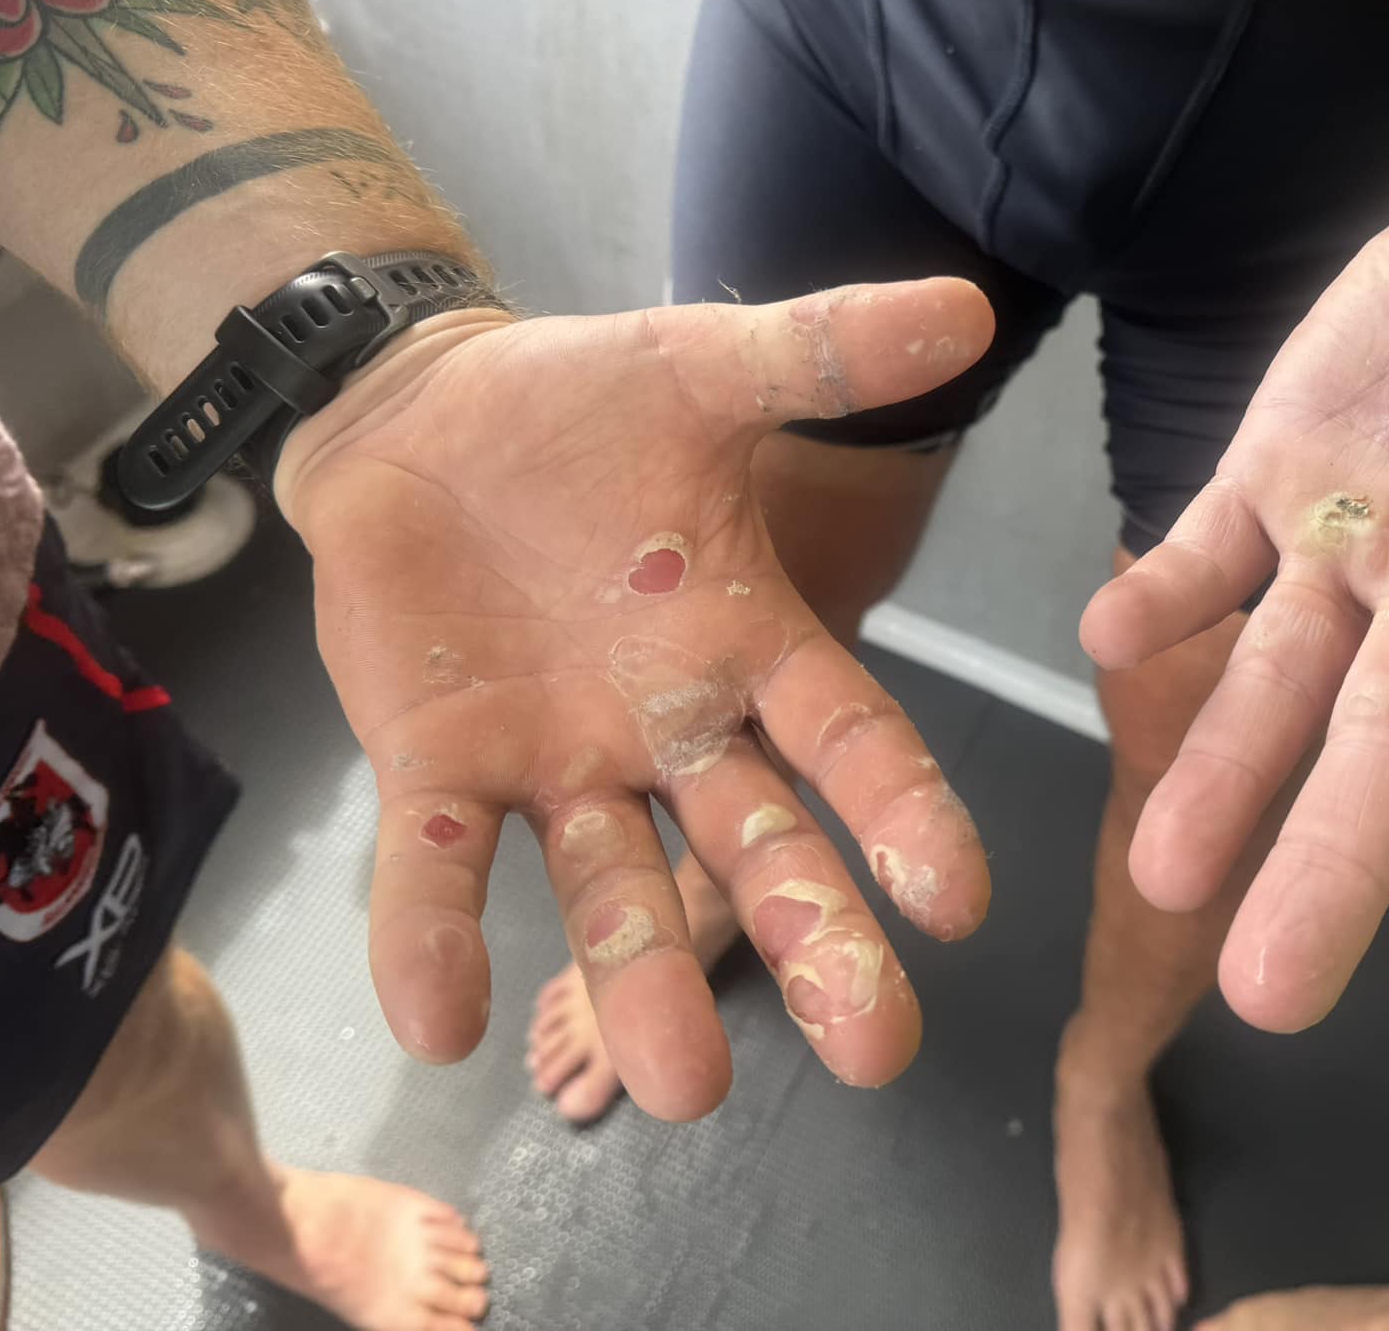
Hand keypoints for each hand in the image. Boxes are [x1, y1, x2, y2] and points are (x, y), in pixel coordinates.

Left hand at [274, 280, 995, 1117]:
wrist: (421, 415)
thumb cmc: (580, 406)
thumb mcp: (703, 369)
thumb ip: (825, 354)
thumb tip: (967, 309)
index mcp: (748, 646)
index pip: (848, 743)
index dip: (903, 817)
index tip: (958, 901)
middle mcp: (670, 729)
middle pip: (757, 848)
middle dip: (814, 943)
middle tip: (874, 1050)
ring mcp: (556, 760)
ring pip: (614, 888)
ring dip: (643, 979)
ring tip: (683, 1080)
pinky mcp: (441, 768)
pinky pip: (439, 864)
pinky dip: (436, 939)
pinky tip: (444, 1024)